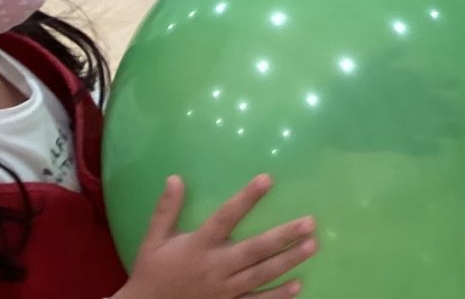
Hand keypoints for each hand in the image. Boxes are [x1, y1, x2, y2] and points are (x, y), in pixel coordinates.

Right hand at [120, 174, 315, 298]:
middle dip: (282, 237)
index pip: (225, 217)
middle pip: (253, 250)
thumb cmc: (152, 272)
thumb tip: (175, 177)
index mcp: (198, 246)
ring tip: (312, 245)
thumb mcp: (153, 241)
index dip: (246, 199)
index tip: (267, 178)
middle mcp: (214, 267)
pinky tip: (298, 285)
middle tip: (310, 222)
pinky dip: (277, 296)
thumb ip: (166, 210)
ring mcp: (223, 290)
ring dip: (287, 261)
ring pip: (260, 275)